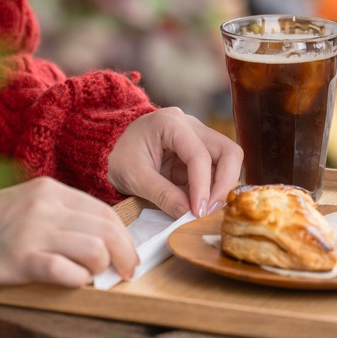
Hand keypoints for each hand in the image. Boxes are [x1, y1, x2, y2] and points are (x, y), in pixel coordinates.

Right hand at [0, 177, 138, 287]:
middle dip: (124, 254)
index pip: (104, 211)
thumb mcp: (32, 205)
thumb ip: (66, 214)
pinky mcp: (22, 260)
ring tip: (93, 275)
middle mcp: (44, 208)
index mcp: (50, 190)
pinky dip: (79, 279)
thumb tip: (107, 238)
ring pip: (93, 249)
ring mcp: (33, 233)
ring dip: (101, 268)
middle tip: (126, 271)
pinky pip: (66, 271)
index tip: (129, 254)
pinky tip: (74, 281)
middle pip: (106, 230)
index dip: (124, 236)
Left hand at [106, 108, 242, 218]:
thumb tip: (188, 214)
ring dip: (221, 187)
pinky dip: (212, 189)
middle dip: (224, 183)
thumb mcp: (134, 177)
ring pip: (228, 161)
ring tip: (204, 211)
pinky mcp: (198, 154)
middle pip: (228, 151)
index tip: (198, 212)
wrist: (108, 148)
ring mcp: (198, 138)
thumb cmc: (118, 157)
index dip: (203, 186)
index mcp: (171, 123)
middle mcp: (191, 125)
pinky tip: (200, 206)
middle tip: (210, 211)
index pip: (200, 155)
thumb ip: (162, 194)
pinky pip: (215, 171)